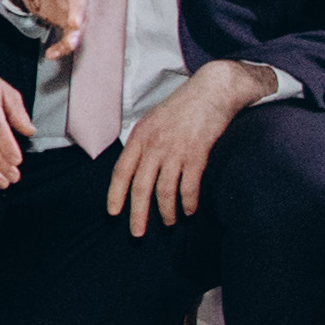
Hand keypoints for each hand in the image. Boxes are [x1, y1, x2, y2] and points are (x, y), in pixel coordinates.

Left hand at [107, 58, 265, 233]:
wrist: (211, 90)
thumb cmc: (182, 107)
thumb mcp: (152, 120)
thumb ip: (142, 143)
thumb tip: (134, 168)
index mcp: (139, 136)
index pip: (121, 170)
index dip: (115, 194)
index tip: (113, 213)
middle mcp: (154, 145)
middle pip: (141, 187)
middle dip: (138, 214)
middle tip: (137, 234)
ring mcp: (175, 150)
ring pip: (165, 190)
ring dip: (166, 211)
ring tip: (168, 223)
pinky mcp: (197, 153)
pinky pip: (189, 186)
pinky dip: (188, 202)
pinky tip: (189, 211)